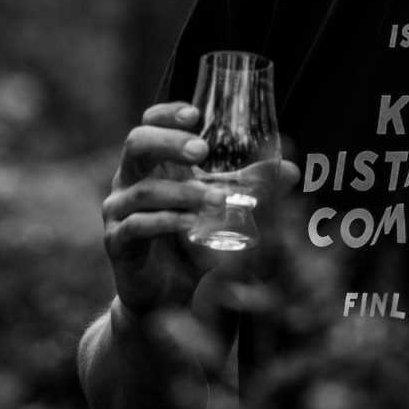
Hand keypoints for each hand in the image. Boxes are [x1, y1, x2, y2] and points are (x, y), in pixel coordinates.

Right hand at [99, 103, 300, 317]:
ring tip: (218, 201)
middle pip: (136, 144)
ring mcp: (118, 210)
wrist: (166, 294)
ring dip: (184, 192)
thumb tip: (290, 170)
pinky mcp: (117, 241)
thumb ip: (250, 188)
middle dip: (169, 142)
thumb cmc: (190, 243)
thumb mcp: (221, 210)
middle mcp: (129, 180)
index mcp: (151, 164)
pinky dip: (168, 223)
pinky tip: (193, 225)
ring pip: (145, 189)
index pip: (149, 123)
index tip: (195, 114)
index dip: (166, 114)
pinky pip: (138, 225)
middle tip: (202, 150)